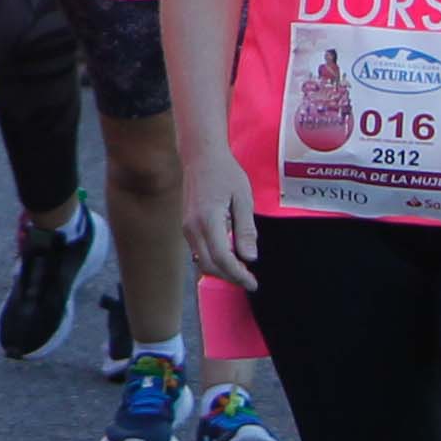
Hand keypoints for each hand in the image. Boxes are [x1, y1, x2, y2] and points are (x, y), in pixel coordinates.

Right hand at [182, 140, 261, 292]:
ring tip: (242, 272)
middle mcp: (193, 227)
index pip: (222, 258)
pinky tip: (229, 258)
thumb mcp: (243, 199)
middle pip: (209, 264)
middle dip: (230, 277)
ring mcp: (187, 227)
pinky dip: (214, 260)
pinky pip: (199, 251)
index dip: (238, 274)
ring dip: (221, 271)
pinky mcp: (187, 226)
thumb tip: (250, 258)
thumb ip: (246, 230)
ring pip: (201, 260)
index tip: (253, 283)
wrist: (200, 157)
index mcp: (208, 220)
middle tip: (250, 281)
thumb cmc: (225, 174)